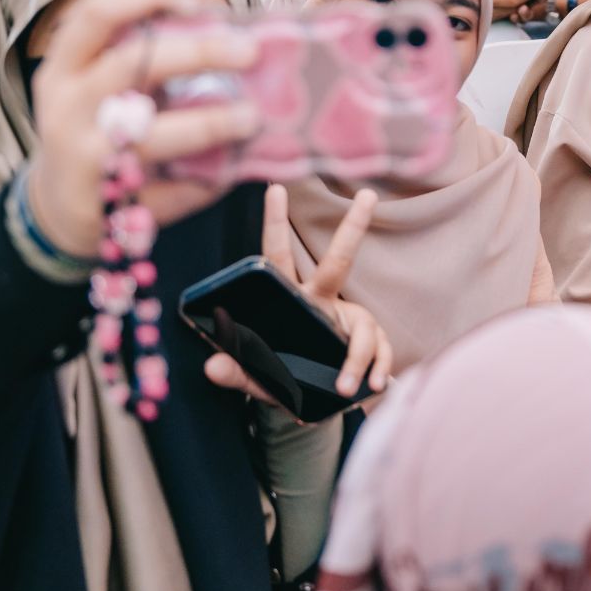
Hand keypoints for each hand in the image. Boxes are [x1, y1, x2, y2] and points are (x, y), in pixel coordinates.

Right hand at [23, 0, 261, 259]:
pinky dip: (201, 184)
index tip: (195, 1)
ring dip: (209, 124)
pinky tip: (228, 173)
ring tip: (252, 117)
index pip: (94, 14)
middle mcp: (67, 109)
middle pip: (131, 66)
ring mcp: (84, 160)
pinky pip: (166, 193)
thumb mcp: (95, 87)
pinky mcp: (105, 207)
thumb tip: (228, 29)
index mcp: (63, 69)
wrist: (56, 209)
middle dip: (199, 53)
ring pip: (151, 136)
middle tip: (249, 51)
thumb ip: (143, 59)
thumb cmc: (95, 128)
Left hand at [206, 182, 393, 407]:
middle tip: (366, 195)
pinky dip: (376, 371)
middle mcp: (323, 302)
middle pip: (339, 262)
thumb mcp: (255, 376)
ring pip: (363, 328)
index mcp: (291, 300)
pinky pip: (379, 352)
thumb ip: (235, 371)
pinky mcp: (371, 342)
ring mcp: (350, 320)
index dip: (275, 224)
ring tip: (346, 389)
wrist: (311, 401)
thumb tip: (211, 365)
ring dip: (356, 359)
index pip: (279, 257)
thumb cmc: (280, 377)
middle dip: (353, 227)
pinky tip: (374, 387)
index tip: (274, 189)